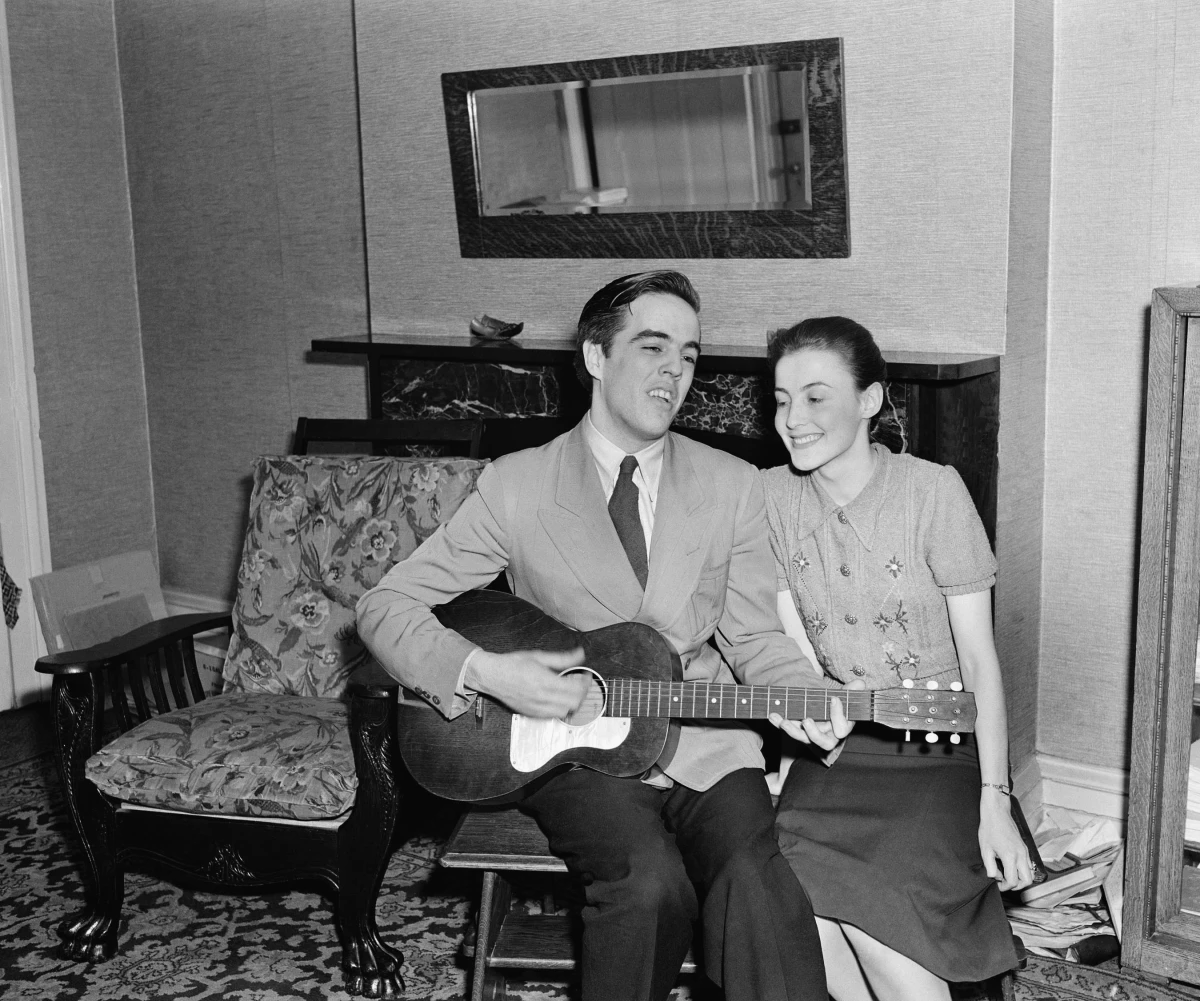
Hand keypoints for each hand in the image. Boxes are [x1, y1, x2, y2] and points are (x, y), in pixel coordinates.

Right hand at [465, 647, 589, 718]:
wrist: (492, 676)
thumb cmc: (512, 664)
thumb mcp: (539, 656)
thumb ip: (562, 658)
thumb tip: (580, 654)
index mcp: (545, 681)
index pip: (575, 688)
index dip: (585, 682)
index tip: (585, 675)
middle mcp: (541, 697)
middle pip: (573, 702)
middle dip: (582, 693)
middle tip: (581, 683)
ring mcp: (536, 708)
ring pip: (565, 712)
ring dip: (572, 702)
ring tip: (571, 691)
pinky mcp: (531, 713)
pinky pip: (552, 716)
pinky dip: (560, 708)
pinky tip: (558, 699)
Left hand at [769, 680, 864, 750]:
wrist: (823, 705)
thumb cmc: (837, 702)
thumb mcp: (846, 695)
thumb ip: (852, 690)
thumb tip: (859, 684)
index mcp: (842, 728)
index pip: (843, 728)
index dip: (839, 715)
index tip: (834, 698)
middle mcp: (828, 735)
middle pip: (823, 742)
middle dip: (813, 733)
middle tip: (806, 721)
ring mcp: (812, 735)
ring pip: (803, 739)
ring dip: (792, 730)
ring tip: (783, 720)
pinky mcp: (798, 732)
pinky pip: (788, 730)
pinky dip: (779, 723)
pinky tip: (772, 715)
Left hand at [978, 789, 1034, 890]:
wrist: (997, 811)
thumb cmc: (989, 827)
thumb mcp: (985, 849)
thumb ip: (990, 866)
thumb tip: (994, 877)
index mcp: (1010, 856)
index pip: (1013, 881)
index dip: (1004, 887)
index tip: (997, 885)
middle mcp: (1021, 855)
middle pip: (1027, 881)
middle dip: (1016, 886)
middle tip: (1004, 883)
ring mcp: (1025, 851)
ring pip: (1030, 874)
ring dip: (1021, 879)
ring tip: (1007, 875)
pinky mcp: (1025, 848)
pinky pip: (1028, 865)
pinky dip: (1022, 871)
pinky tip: (1010, 866)